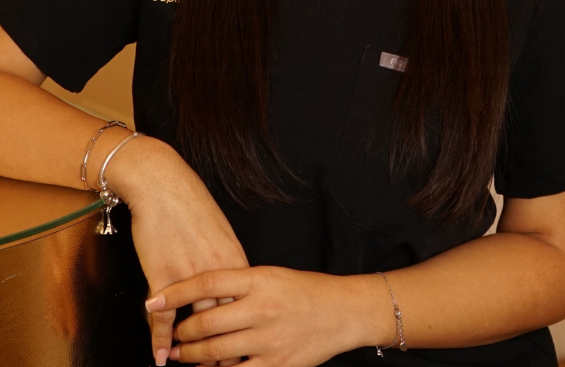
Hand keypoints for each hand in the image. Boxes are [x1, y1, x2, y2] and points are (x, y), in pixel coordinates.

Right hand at [104, 136, 248, 365]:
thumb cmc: (191, 202)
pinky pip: (162, 319)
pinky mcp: (161, 277)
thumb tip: (235, 280)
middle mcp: (215, 272)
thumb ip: (227, 259)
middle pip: (225, 321)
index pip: (245, 306)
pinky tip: (160, 358)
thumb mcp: (220, 230)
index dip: (247, 331)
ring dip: (195, 351)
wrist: (161, 184)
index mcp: (234, 260)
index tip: (249, 350)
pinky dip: (160, 342)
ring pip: (195, 325)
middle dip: (226, 349)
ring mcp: (188, 277)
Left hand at [145, 266, 384, 366]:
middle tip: (174, 333)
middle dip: (182, 331)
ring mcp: (268, 339)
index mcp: (259, 278)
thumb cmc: (305, 290)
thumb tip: (201, 293)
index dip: (176, 291)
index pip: (207, 281)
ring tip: (182, 355)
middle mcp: (262, 307)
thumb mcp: (272, 275)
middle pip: (206, 321)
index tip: (153, 299)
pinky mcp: (276, 364)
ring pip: (216, 351)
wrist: (342, 312)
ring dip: (192, 356)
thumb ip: (239, 283)